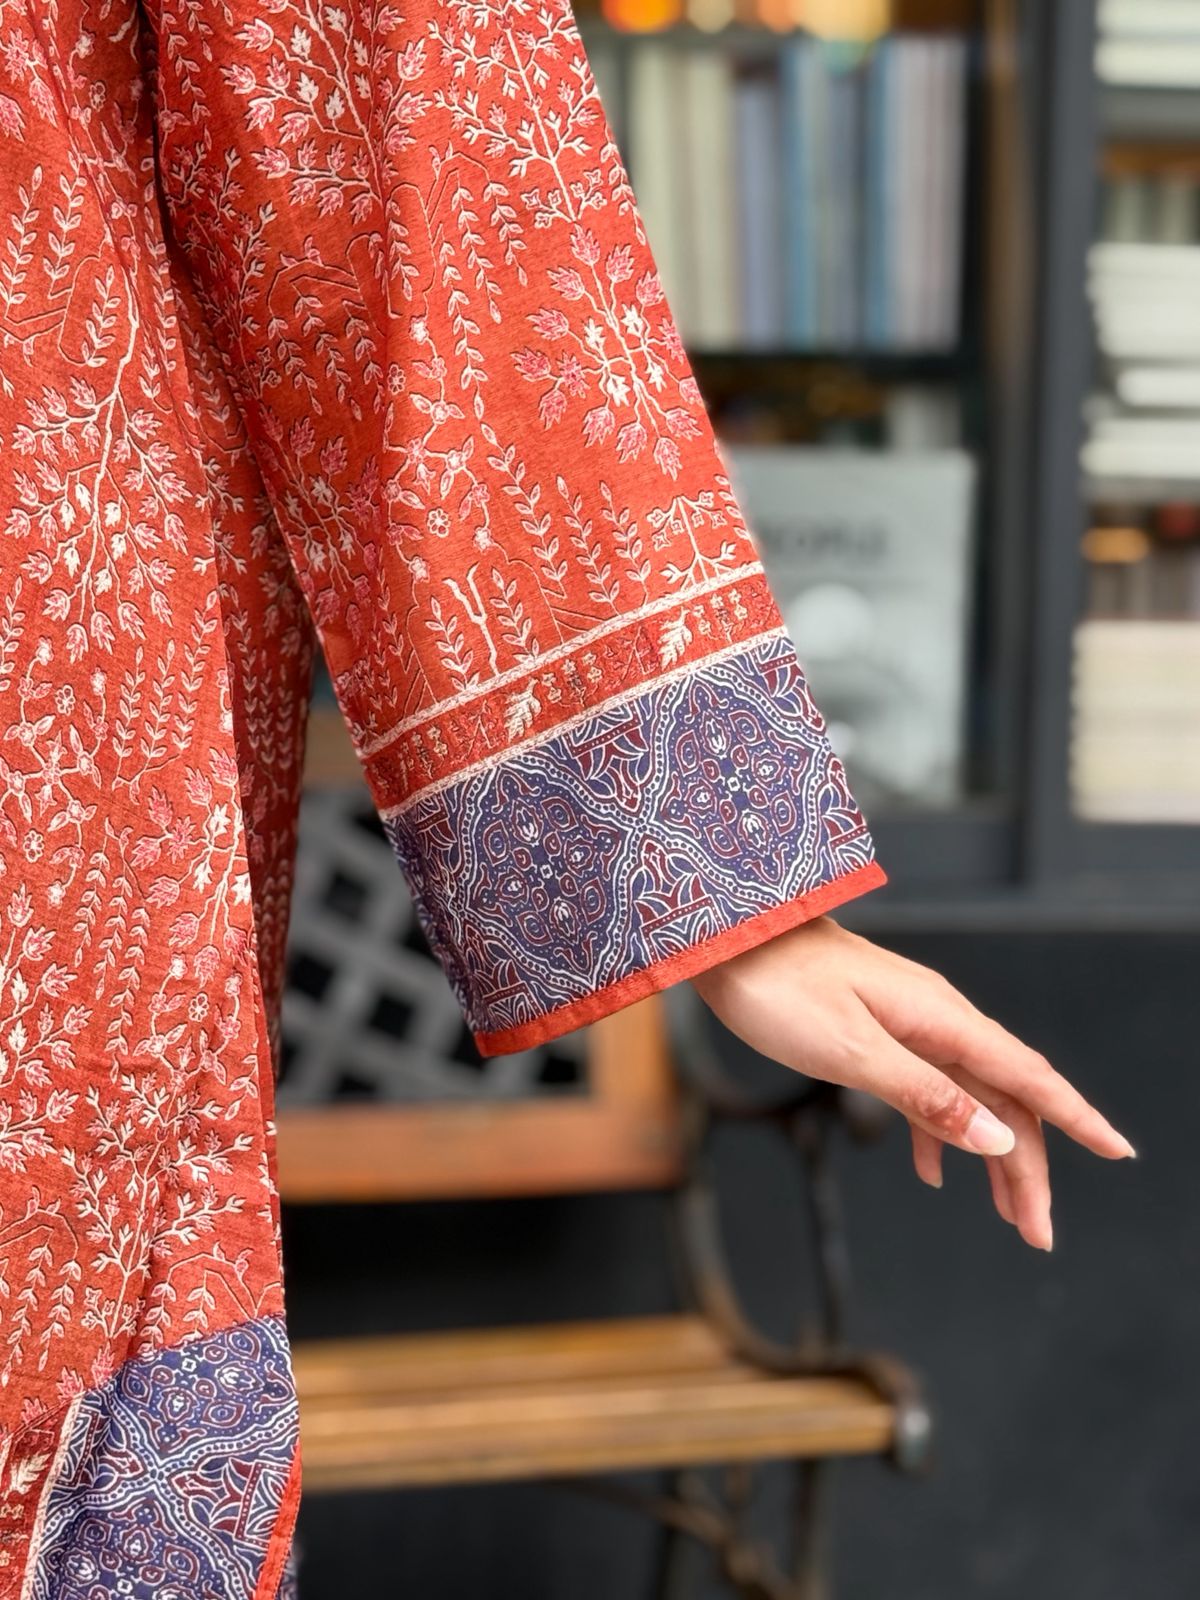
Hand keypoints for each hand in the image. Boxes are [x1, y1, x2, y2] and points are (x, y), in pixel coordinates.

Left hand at [689, 916, 1134, 1251]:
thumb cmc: (780, 989)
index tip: (1119, 1151)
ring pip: (969, 1097)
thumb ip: (926, 1096)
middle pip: (1005, 1099)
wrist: (730, 939)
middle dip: (1029, 1166)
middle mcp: (938, 1020)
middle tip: (1037, 1233)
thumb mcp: (852, 1053)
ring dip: (991, 1156)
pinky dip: (939, 1132)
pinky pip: (928, 1087)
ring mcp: (910, 1024)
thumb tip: (997, 1138)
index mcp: (942, 1020)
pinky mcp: (880, 1030)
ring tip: (1007, 1216)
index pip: (1028, 1078)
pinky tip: (934, 1170)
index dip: (1077, 1118)